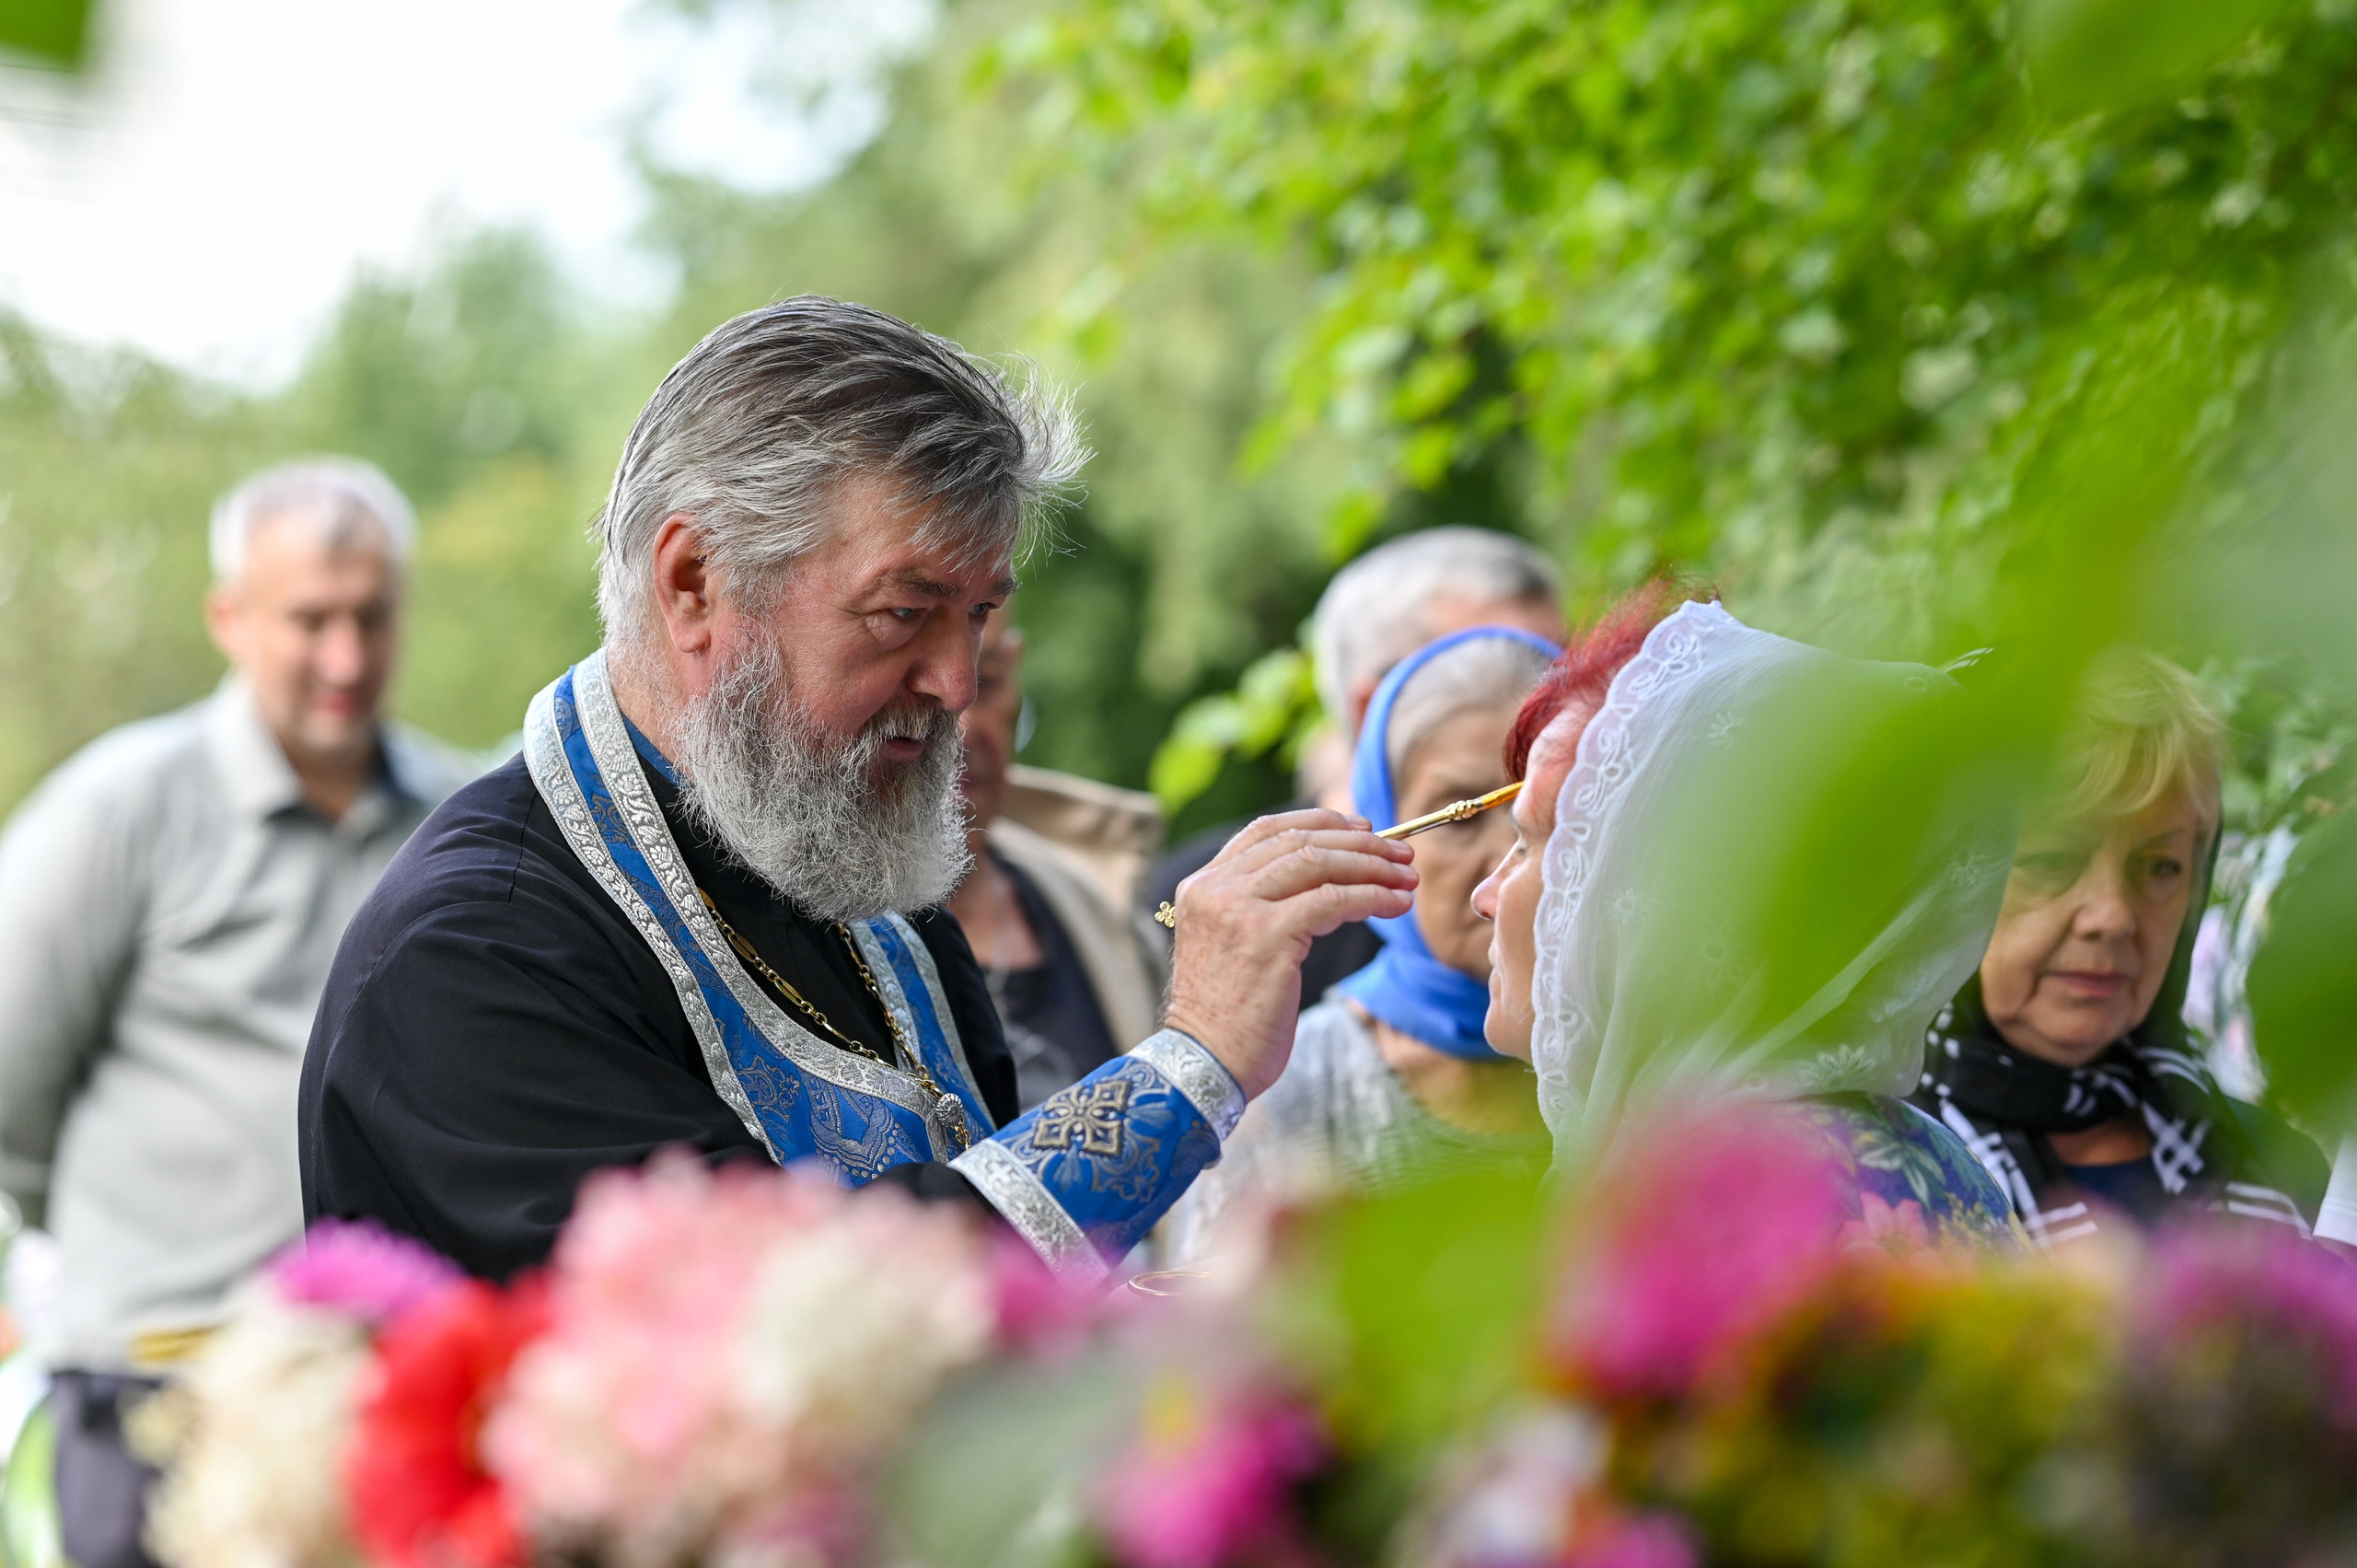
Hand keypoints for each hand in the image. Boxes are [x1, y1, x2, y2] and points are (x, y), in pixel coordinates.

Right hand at [1162, 809, 1416, 1098]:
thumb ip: (1261, 907)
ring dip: (1372, 866)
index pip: (1265, 830)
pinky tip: (1395, 905)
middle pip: (1298, 841)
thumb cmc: (1227, 1016)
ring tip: (1407, 879)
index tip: (1362, 828)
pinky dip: (1371, 896)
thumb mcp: (1233, 945)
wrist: (1205, 1063)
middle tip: (1400, 854)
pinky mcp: (1267, 936)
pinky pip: (1333, 900)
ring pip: (1318, 863)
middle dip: (1359, 844)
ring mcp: (1238, 909)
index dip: (1319, 823)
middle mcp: (1215, 888)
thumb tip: (1327, 879)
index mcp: (1202, 886)